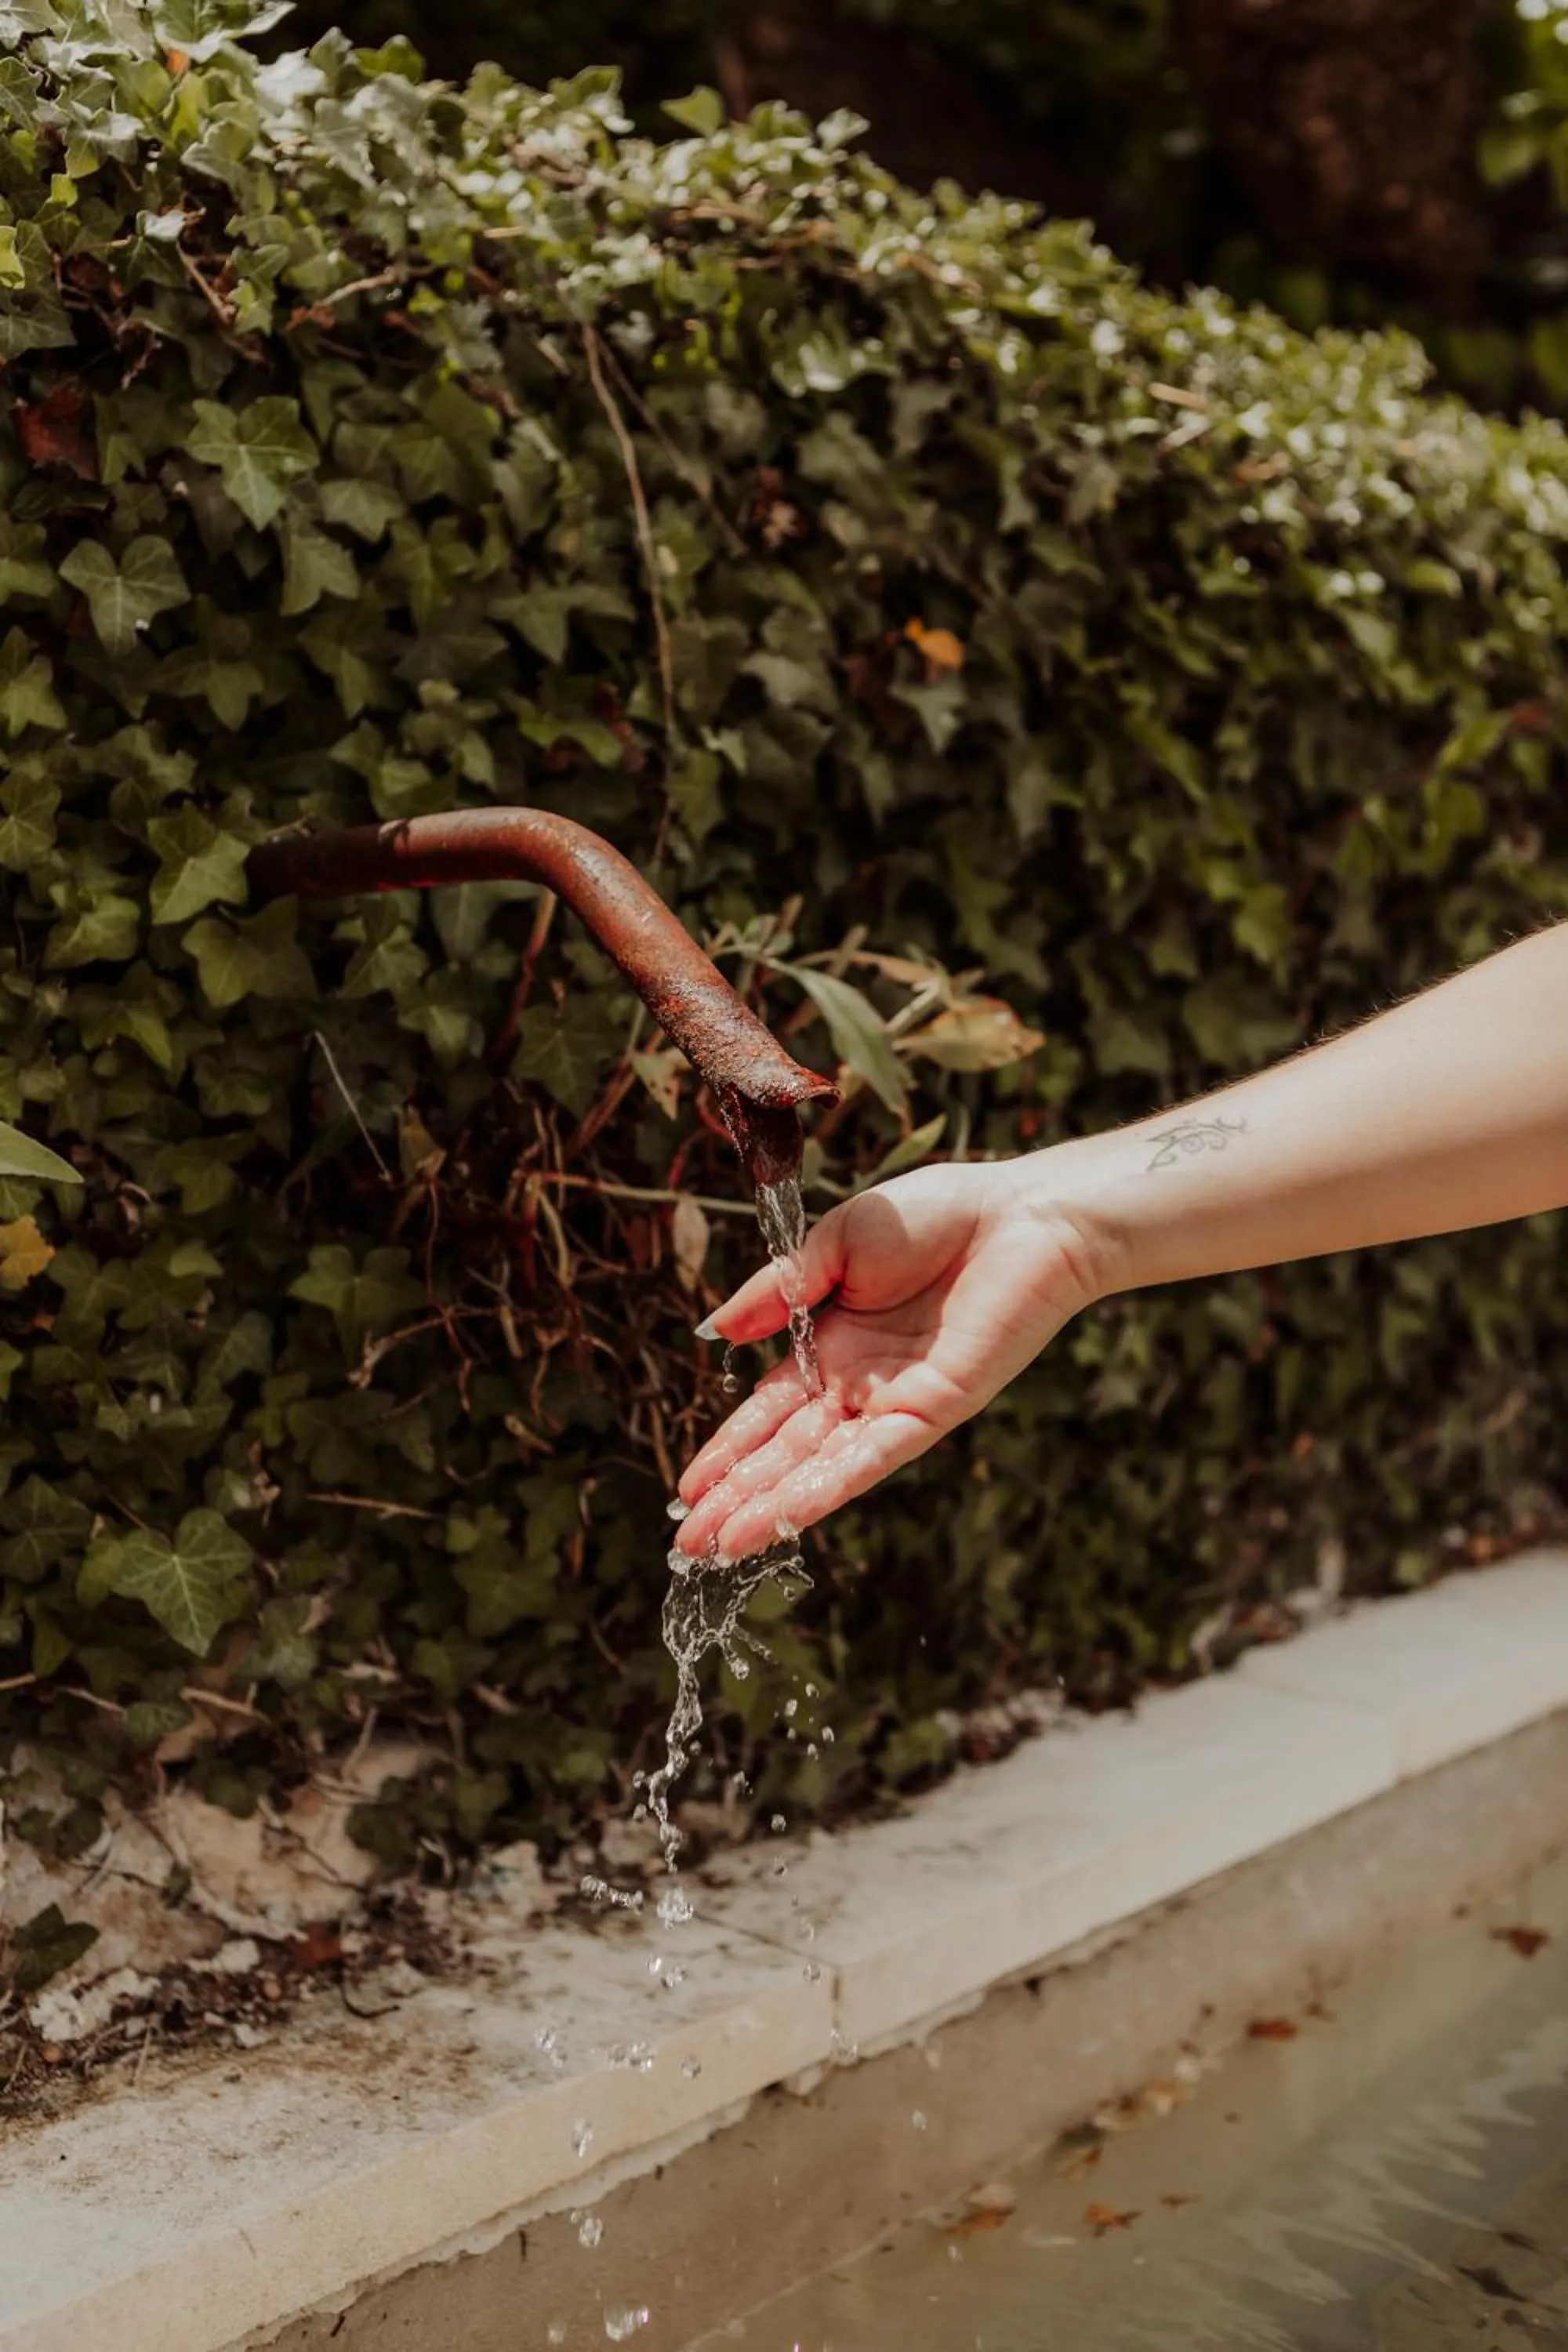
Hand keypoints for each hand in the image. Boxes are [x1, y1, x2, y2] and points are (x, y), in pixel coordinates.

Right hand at [673, 1157, 1106, 1560]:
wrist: (1020, 1215)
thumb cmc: (937, 1214)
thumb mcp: (837, 1242)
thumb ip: (779, 1291)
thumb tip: (717, 1332)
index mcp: (831, 1343)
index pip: (768, 1411)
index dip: (727, 1449)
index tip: (688, 1486)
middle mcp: (858, 1384)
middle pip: (785, 1452)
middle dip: (734, 1496)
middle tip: (685, 1543)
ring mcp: (893, 1403)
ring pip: (818, 1467)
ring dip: (767, 1508)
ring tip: (717, 1549)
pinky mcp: (932, 1411)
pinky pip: (870, 1459)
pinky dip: (824, 1489)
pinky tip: (780, 1518)